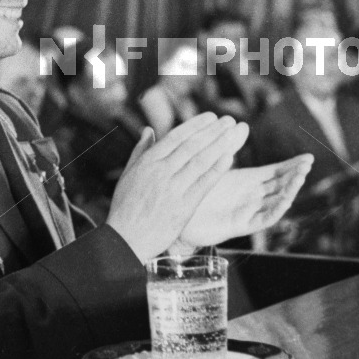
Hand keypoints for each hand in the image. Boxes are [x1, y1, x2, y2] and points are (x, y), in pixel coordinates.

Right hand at [106, 113, 249, 260]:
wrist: (125, 241)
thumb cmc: (124, 208)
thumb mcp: (127, 175)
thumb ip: (140, 151)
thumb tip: (148, 129)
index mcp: (148, 162)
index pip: (176, 137)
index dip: (195, 125)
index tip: (211, 117)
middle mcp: (161, 172)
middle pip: (192, 146)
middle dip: (213, 132)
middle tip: (229, 121)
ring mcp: (173, 189)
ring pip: (200, 162)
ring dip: (219, 146)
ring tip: (234, 134)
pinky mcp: (183, 207)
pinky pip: (204, 184)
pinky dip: (217, 170)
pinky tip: (229, 158)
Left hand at [168, 155, 313, 252]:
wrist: (179, 217)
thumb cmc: (196, 190)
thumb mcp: (216, 164)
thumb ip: (230, 147)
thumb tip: (242, 124)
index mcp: (248, 181)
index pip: (276, 172)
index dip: (292, 166)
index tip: (308, 158)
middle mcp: (252, 196)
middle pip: (281, 185)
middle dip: (296, 175)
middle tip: (308, 164)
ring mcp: (248, 210)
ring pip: (276, 201)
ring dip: (290, 191)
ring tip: (300, 178)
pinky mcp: (241, 225)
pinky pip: (263, 219)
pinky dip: (275, 210)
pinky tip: (284, 200)